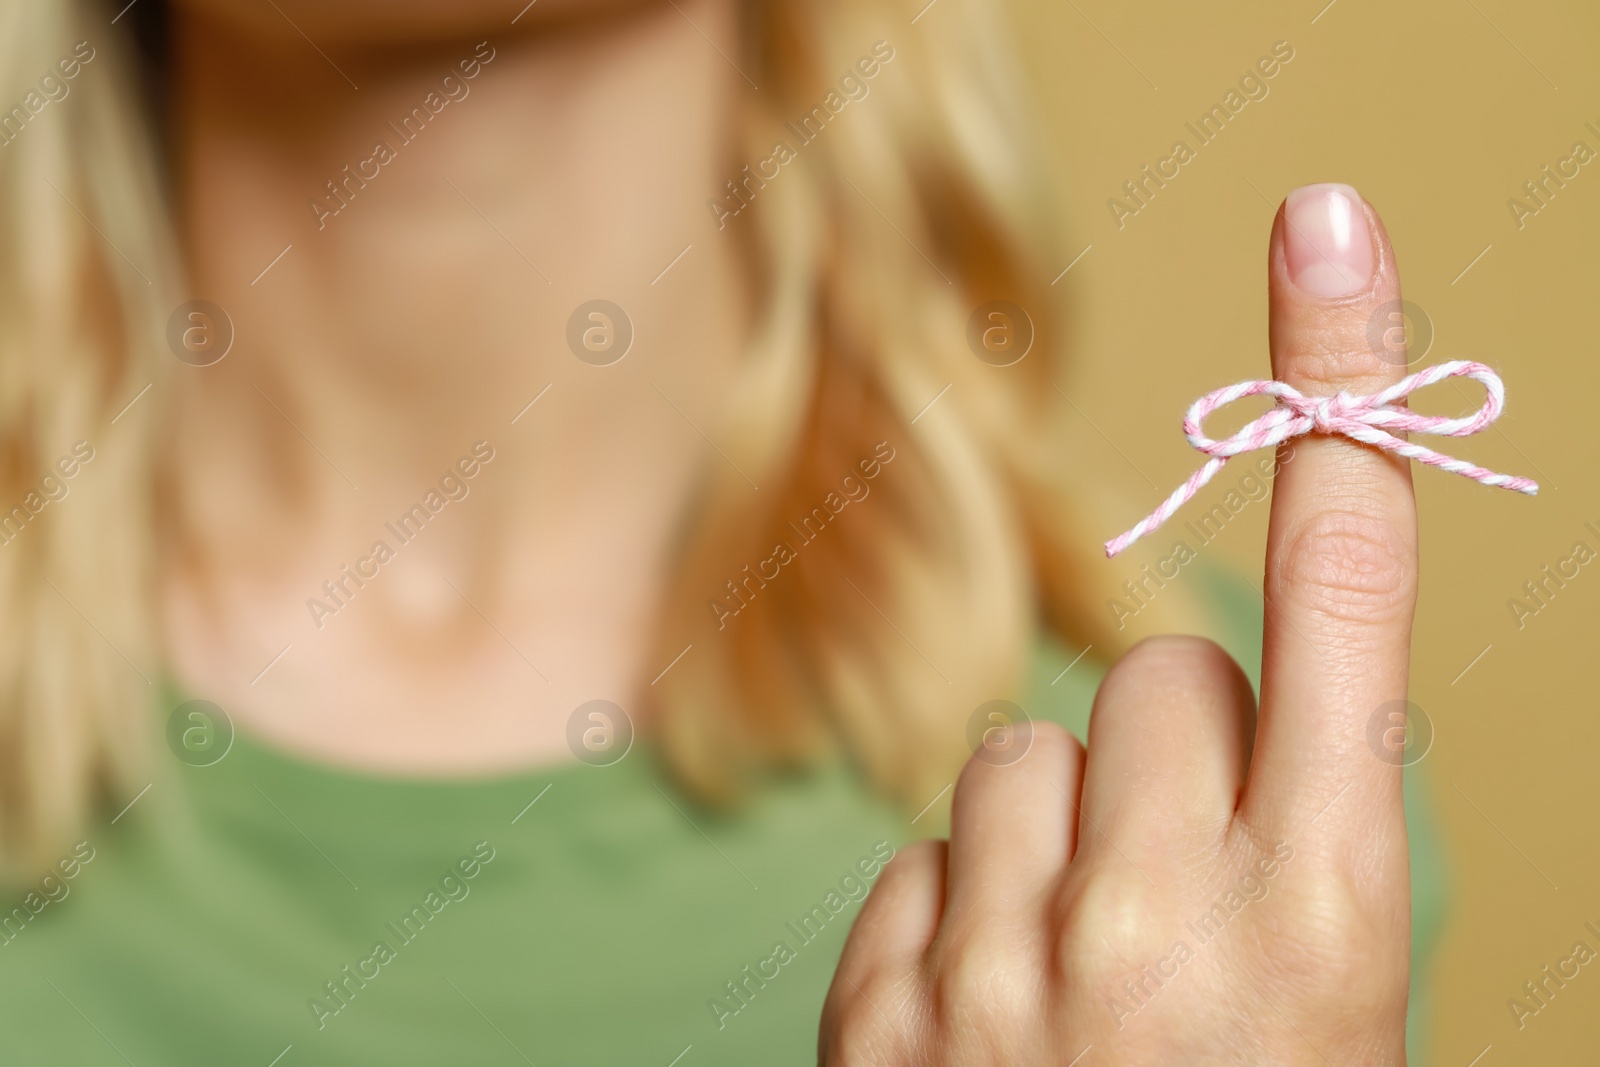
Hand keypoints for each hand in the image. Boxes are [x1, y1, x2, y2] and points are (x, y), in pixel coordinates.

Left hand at [820, 184, 1416, 1065]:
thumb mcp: (1334, 1024)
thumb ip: (1297, 861)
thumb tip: (1257, 738)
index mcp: (1327, 926)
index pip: (1346, 608)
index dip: (1345, 403)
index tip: (1328, 233)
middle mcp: (1167, 927)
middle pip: (1159, 678)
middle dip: (1178, 755)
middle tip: (1191, 891)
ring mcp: (1008, 974)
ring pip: (1024, 759)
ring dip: (1059, 837)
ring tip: (1086, 982)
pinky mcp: (886, 1010)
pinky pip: (919, 863)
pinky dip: (956, 916)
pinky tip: (991, 1031)